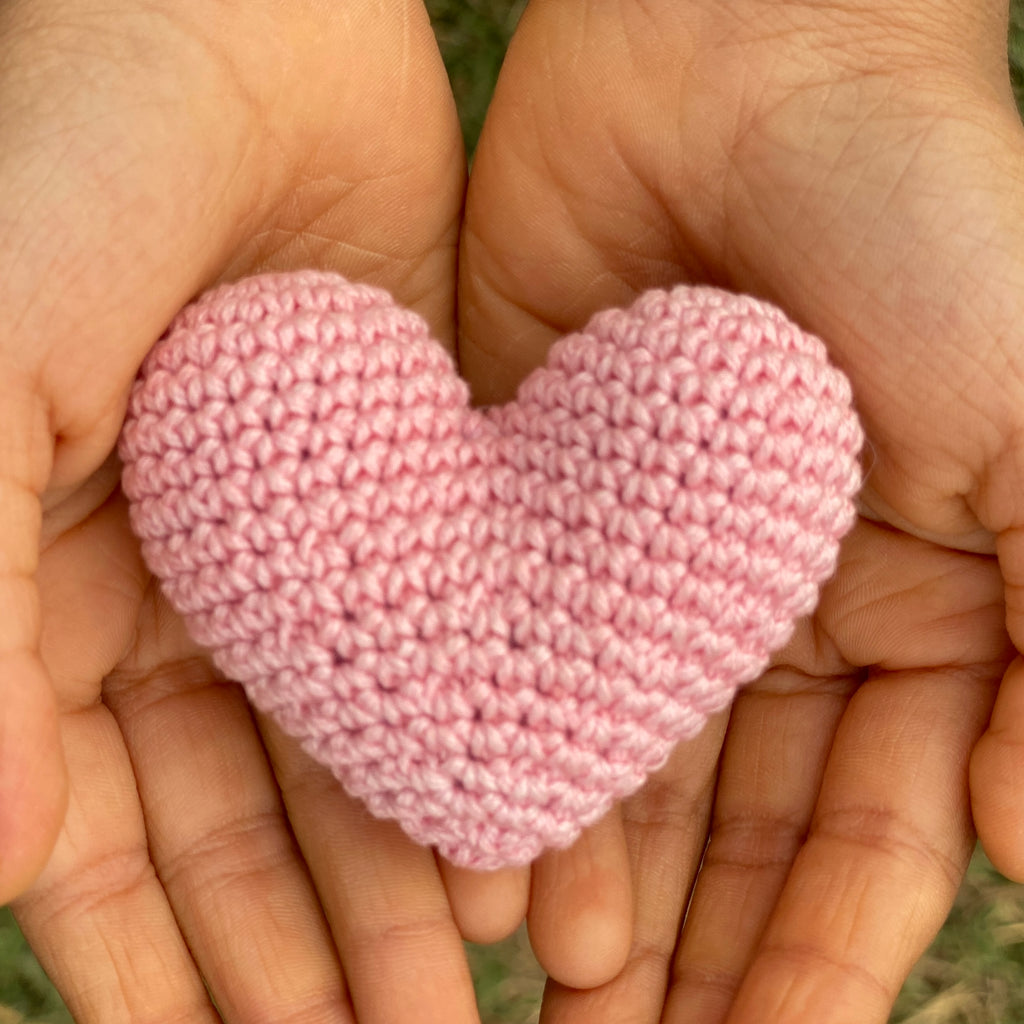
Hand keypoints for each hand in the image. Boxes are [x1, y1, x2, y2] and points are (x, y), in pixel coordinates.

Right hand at [0, 2, 510, 1019]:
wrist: (216, 22)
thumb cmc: (45, 162)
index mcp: (42, 591)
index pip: (96, 834)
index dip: (160, 959)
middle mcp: (176, 590)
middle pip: (240, 821)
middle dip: (308, 945)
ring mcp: (302, 548)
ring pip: (354, 755)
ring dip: (403, 876)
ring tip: (469, 994)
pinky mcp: (408, 490)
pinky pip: (446, 652)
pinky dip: (474, 751)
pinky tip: (524, 850)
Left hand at [457, 0, 1023, 1018]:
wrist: (745, 69)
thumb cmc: (930, 222)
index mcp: (904, 608)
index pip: (864, 833)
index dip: (820, 953)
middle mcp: (768, 607)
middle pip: (732, 828)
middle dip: (696, 953)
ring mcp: (646, 565)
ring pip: (621, 769)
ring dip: (598, 887)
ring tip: (566, 998)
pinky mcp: (540, 507)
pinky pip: (523, 665)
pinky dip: (511, 768)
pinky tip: (487, 865)